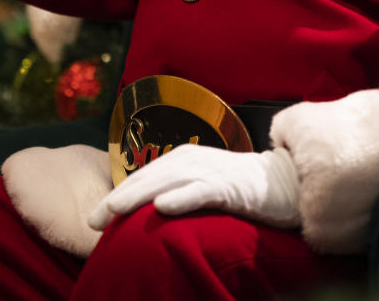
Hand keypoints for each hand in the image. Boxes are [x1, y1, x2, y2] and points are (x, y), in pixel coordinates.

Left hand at [87, 145, 300, 229]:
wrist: (286, 183)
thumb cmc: (240, 188)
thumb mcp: (202, 187)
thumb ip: (177, 193)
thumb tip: (147, 215)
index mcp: (181, 160)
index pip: (142, 178)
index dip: (117, 196)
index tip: (93, 218)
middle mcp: (191, 160)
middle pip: (148, 178)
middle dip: (119, 197)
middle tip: (93, 218)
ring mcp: (211, 171)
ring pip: (168, 181)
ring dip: (140, 194)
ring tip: (115, 209)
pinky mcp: (231, 185)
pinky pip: (202, 191)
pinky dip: (182, 197)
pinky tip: (163, 207)